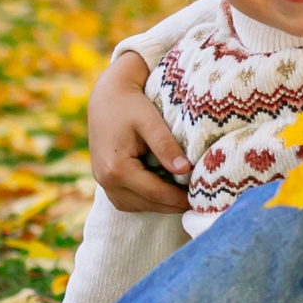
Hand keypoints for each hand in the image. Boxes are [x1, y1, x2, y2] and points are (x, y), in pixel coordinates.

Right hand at [86, 52, 190, 213]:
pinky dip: (146, 200)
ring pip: (136, 205)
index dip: (179, 199)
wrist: (107, 96)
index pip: (154, 193)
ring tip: (182, 197)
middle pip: (146, 203)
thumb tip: (185, 170)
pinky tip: (163, 191)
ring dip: (159, 204)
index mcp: (116, 168)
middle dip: (172, 205)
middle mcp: (105, 180)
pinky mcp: (105, 180)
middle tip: (196, 201)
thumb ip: (166, 146)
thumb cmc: (130, 105)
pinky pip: (128, 200)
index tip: (199, 199)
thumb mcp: (150, 121)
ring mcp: (103, 182)